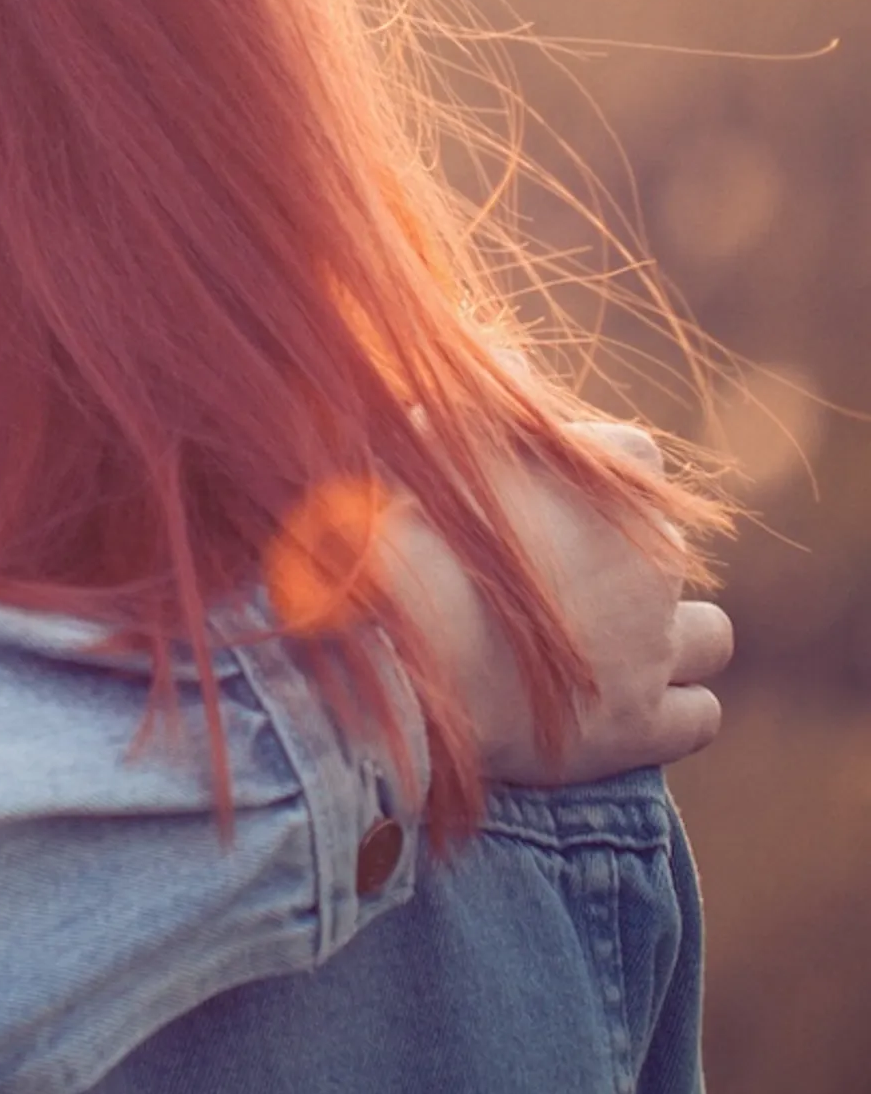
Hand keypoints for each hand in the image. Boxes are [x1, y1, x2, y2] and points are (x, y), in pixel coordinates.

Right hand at [382, 419, 730, 783]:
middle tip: (543, 584)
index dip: (584, 481)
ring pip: (710, 636)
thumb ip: (485, 403)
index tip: (533, 502)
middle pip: (665, 547)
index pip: (632, 458)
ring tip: (599, 651)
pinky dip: (669, 713)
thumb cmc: (389, 533)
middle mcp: (655, 558)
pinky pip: (700, 716)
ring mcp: (654, 647)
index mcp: (610, 481)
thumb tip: (519, 365)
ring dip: (670, 639)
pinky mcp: (640, 727)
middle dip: (619, 565)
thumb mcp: (426, 437)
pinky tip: (613, 712)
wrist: (383, 653)